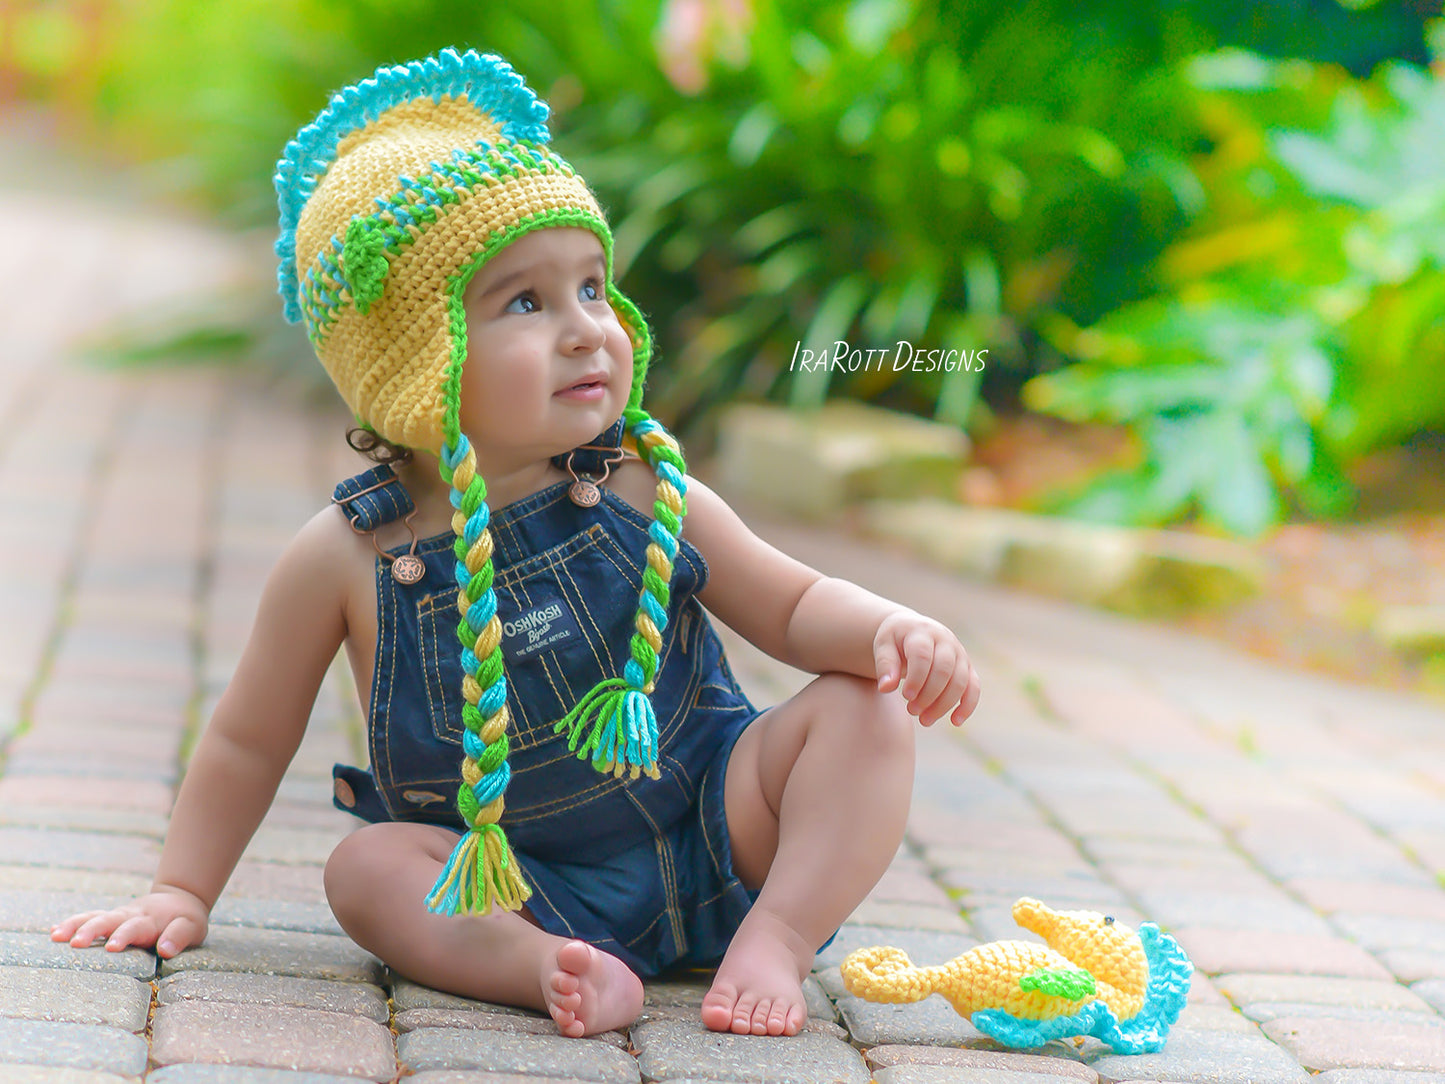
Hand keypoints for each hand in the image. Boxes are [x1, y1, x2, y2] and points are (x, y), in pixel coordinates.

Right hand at [50, 885, 208, 957]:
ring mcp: (118, 916)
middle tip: (74, 942)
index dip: (123, 936)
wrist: (179, 899)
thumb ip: (180, 936)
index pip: (135, 927)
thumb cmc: (185, 919)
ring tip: (55, 936)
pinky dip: (72, 923)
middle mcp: (130, 915)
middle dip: (91, 930)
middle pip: (108, 920)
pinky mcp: (110, 919)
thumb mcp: (192, 926)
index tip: (111, 947)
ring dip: (75, 925)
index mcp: (150, 920)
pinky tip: (53, 932)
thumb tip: (165, 950)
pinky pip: (89, 918)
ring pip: (94, 917)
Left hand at [873, 610, 980, 726]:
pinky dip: (968, 705)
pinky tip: (955, 721)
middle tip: (911, 710)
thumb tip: (885, 688)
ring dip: (943, 704)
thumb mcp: (883, 646)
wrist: (913, 630)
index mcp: (922, 632)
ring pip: (959, 682)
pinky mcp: (967, 667)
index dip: (916, 678)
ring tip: (924, 720)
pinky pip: (974, 687)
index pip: (923, 656)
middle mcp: (945, 641)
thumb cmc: (895, 641)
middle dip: (928, 695)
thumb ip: (885, 665)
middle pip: (944, 670)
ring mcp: (959, 654)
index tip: (906, 696)